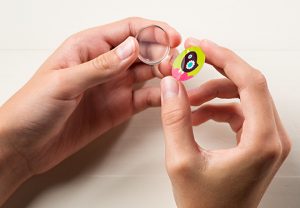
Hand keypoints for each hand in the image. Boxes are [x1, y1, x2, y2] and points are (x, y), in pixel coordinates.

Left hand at [0, 17, 180, 204]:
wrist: (25, 145)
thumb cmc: (33, 107)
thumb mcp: (64, 82)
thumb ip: (101, 65)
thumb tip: (133, 47)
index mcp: (88, 48)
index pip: (128, 30)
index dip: (153, 31)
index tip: (173, 39)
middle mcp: (104, 65)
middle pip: (142, 50)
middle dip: (163, 52)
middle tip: (177, 62)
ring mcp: (113, 87)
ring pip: (147, 73)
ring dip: (164, 72)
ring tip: (177, 77)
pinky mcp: (118, 108)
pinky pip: (144, 98)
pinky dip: (160, 96)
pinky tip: (168, 96)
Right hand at [160, 39, 290, 207]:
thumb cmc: (206, 206)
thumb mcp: (181, 160)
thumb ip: (175, 118)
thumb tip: (172, 86)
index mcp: (262, 142)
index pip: (250, 82)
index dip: (224, 58)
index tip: (202, 47)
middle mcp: (272, 139)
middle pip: (248, 85)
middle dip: (217, 70)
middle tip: (193, 61)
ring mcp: (267, 140)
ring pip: (242, 98)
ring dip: (212, 94)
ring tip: (186, 101)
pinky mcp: (258, 143)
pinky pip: (239, 112)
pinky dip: (217, 108)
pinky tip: (196, 116)